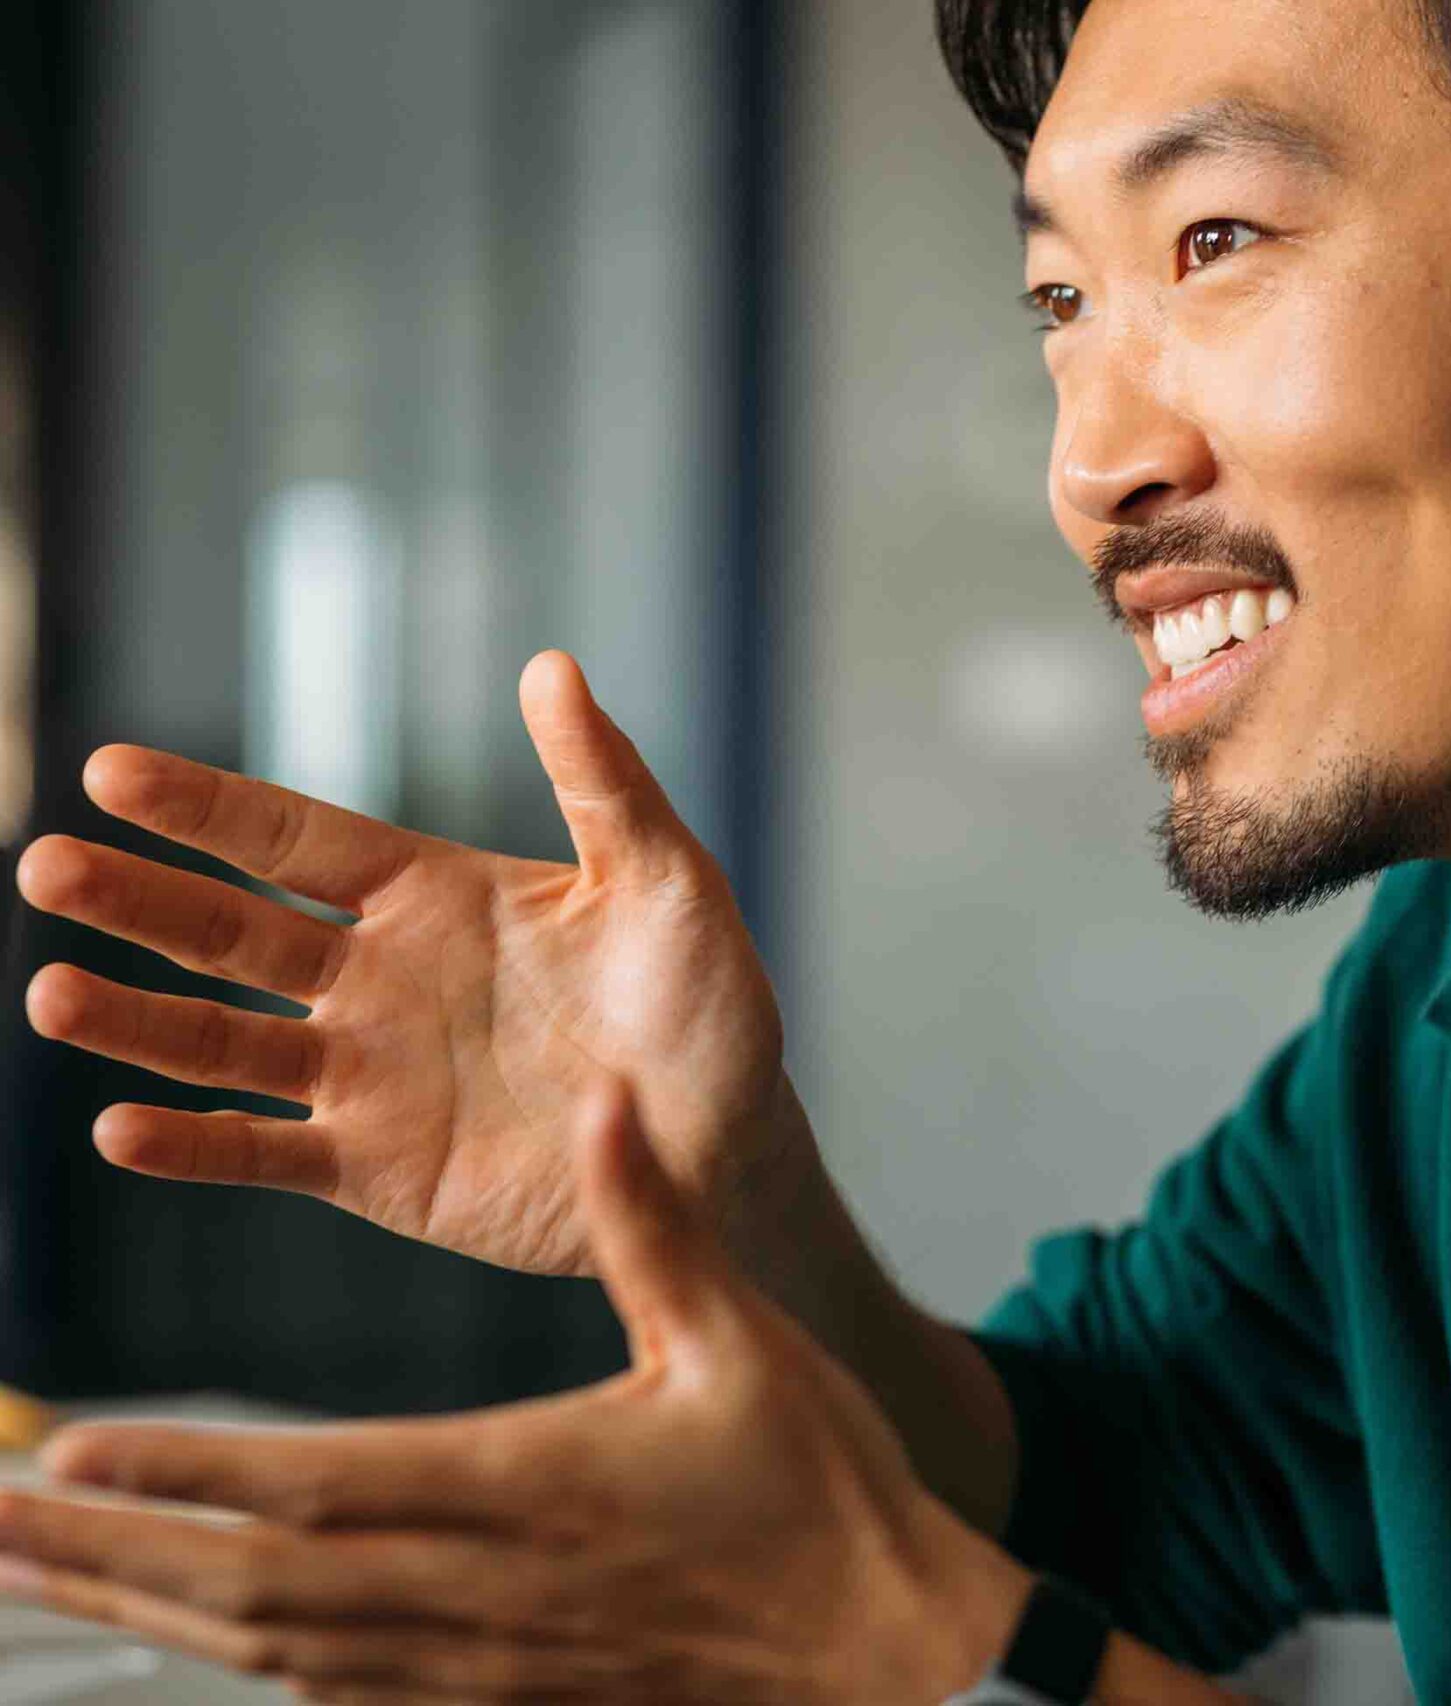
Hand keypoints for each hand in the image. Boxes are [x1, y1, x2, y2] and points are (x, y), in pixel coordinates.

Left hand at [0, 1083, 1037, 1703]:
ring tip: (37, 1572)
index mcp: (534, 1485)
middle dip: (105, 1556)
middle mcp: (481, 1590)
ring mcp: (482, 1662)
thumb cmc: (818, 1484)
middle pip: (253, 1588)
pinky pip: (338, 1692)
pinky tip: (189, 1633)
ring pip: (274, 1652)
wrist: (881, 1647)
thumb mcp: (741, 1339)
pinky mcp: (502, 1699)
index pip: (320, 1488)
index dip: (185, 1472)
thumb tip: (601, 1099)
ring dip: (143, 1611)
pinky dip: (241, 1661)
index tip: (63, 1447)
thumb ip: (654, 1222)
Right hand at [14, 651, 790, 1275]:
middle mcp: (378, 979)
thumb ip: (604, 782)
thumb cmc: (707, 1003)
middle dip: (141, 901)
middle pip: (233, 932)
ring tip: (55, 996)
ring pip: (225, 1043)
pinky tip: (121, 1129)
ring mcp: (368, 1076)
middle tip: (47, 868)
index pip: (296, 840)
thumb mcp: (668, 882)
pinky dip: (196, 1146)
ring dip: (139, 1022)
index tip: (112, 771)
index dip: (209, 808)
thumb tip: (552, 665)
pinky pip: (267, 1152)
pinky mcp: (378, 1169)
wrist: (729, 1145)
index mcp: (434, 896)